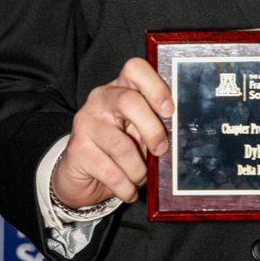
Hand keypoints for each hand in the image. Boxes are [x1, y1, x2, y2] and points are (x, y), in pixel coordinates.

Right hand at [52, 57, 173, 207]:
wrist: (80, 175)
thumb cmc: (118, 148)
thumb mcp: (139, 132)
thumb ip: (155, 125)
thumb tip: (183, 135)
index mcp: (121, 88)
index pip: (135, 69)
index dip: (155, 86)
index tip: (169, 110)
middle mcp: (101, 99)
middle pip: (129, 101)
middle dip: (152, 129)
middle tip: (161, 150)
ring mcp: (86, 122)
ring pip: (120, 145)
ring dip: (137, 169)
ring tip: (141, 177)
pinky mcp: (77, 150)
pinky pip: (109, 171)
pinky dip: (125, 186)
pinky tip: (129, 191)